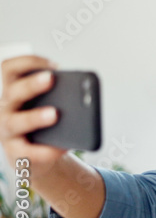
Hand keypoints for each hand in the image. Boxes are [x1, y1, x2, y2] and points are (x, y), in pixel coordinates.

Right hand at [0, 56, 68, 172]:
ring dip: (34, 117)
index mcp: (13, 92)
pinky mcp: (16, 153)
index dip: (28, 62)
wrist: (38, 154)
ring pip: (15, 122)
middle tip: (51, 79)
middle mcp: (5, 109)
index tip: (53, 65)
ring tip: (54, 114)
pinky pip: (28, 152)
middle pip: (13, 92)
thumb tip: (85, 94)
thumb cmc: (45, 124)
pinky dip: (46, 150)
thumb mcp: (51, 106)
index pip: (10, 69)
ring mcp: (7, 131)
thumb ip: (61, 97)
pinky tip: (62, 148)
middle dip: (31, 84)